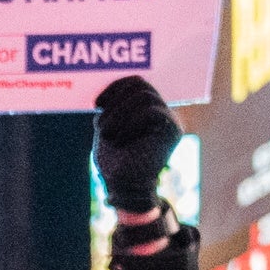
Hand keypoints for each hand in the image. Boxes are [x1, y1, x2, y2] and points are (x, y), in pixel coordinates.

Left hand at [91, 76, 179, 213]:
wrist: (123, 187)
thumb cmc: (114, 161)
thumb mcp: (109, 126)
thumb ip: (114, 106)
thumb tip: (111, 87)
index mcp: (150, 110)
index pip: (137, 83)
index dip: (116, 86)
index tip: (96, 103)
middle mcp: (164, 113)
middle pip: (141, 85)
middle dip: (115, 101)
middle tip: (101, 125)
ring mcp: (170, 121)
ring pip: (144, 96)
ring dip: (118, 114)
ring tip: (107, 135)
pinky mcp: (172, 131)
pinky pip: (151, 111)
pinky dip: (129, 124)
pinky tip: (119, 140)